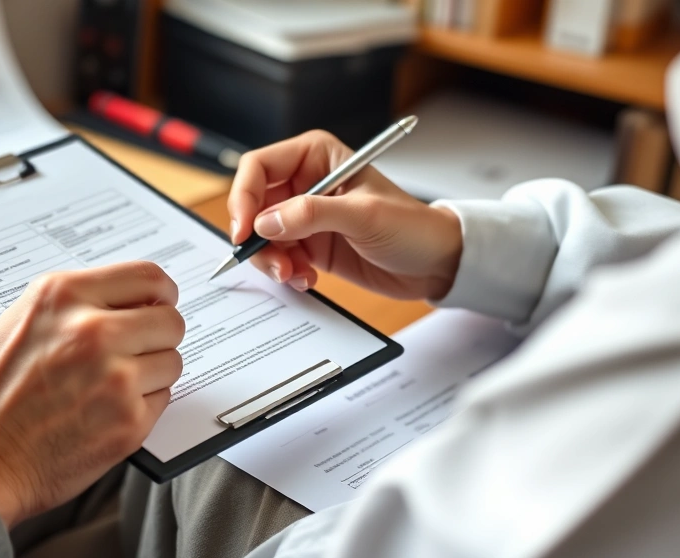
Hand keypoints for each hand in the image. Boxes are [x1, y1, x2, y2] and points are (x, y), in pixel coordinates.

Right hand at [0, 262, 184, 527]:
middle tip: (141, 351)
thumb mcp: (15, 327)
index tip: (161, 304)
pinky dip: (143, 407)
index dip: (161, 293)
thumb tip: (122, 305)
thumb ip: (70, 310)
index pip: (147, 276)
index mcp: (63, 296)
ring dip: (152, 373)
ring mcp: (115, 377)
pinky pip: (162, 400)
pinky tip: (107, 414)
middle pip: (170, 320)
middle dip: (159, 335)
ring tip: (113, 388)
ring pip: (171, 362)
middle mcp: (93, 330)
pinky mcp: (129, 422)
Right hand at [229, 130, 463, 300]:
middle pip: (253, 205)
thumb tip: (265, 223)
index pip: (259, 167)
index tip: (245, 230)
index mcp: (315, 156)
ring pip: (261, 236)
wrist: (435, 264)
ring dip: (271, 260)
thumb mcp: (364, 215)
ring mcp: (304, 216)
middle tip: (275, 262)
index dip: (244, 196)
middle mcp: (304, 183)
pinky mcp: (308, 245)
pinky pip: (277, 257)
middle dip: (257, 237)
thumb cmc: (412, 226)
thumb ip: (312, 214)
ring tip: (295, 274)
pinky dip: (285, 272)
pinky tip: (308, 279)